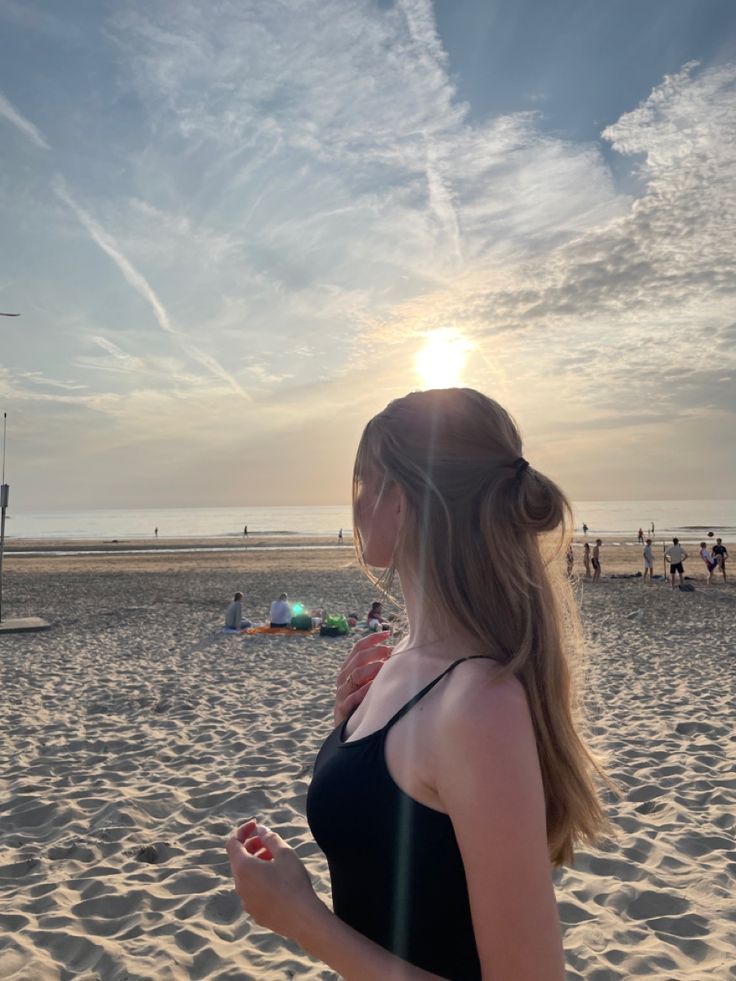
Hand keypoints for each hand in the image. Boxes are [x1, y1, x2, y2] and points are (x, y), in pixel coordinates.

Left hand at [226, 820, 323, 939]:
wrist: (302, 919)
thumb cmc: (293, 882)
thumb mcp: (285, 854)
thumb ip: (270, 838)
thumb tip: (260, 830)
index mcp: (243, 868)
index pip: (232, 843)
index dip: (242, 831)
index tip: (256, 825)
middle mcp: (239, 885)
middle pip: (238, 859)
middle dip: (251, 846)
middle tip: (268, 842)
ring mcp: (245, 901)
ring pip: (245, 876)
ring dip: (255, 863)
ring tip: (275, 859)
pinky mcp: (254, 912)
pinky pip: (251, 890)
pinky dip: (258, 879)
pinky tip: (277, 880)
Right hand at [334, 630, 391, 724]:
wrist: (348, 729)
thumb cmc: (362, 701)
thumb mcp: (368, 681)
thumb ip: (376, 667)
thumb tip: (395, 652)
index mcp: (348, 668)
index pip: (358, 647)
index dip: (372, 638)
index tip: (387, 633)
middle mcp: (343, 677)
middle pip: (358, 658)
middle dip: (375, 652)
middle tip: (390, 651)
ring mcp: (342, 692)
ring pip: (355, 674)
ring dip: (371, 668)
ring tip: (385, 666)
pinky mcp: (343, 708)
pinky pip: (352, 697)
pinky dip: (364, 690)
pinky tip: (375, 687)